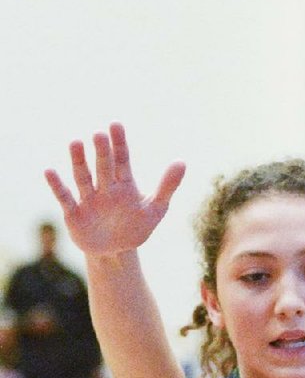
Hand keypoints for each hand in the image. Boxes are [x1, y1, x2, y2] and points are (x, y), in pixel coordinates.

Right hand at [44, 123, 185, 257]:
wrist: (116, 252)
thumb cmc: (135, 228)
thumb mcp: (155, 210)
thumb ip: (167, 187)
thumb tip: (182, 162)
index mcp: (124, 184)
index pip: (122, 160)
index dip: (119, 144)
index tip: (116, 125)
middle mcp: (104, 188)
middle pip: (103, 167)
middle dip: (101, 152)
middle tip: (99, 134)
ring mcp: (88, 199)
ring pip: (83, 177)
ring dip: (79, 161)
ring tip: (75, 142)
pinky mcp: (74, 213)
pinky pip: (65, 197)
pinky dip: (57, 186)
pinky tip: (49, 171)